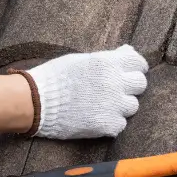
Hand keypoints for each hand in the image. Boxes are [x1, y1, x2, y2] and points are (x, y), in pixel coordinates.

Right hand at [25, 44, 148, 138]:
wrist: (37, 101)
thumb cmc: (55, 77)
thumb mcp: (82, 60)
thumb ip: (107, 58)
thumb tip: (127, 51)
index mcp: (108, 63)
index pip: (138, 63)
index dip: (136, 67)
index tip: (131, 72)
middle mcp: (115, 83)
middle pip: (140, 84)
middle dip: (131, 86)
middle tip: (118, 89)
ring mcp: (113, 105)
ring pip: (132, 106)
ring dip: (122, 105)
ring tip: (105, 105)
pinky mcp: (107, 125)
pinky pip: (120, 124)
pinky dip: (112, 122)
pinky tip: (99, 117)